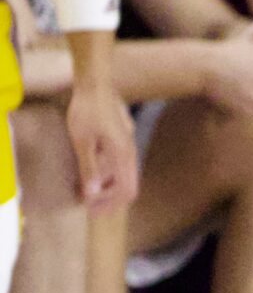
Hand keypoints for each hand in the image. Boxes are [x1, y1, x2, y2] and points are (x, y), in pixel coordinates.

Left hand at [63, 75, 136, 209]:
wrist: (96, 84)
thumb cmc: (88, 110)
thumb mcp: (82, 141)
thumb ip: (89, 168)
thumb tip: (93, 194)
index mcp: (123, 157)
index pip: (126, 191)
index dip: (110, 204)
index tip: (91, 209)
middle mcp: (130, 154)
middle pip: (127, 186)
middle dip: (108, 198)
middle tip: (87, 203)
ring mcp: (127, 147)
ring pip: (123, 176)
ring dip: (106, 186)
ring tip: (84, 188)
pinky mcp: (121, 140)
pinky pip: (118, 164)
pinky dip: (106, 173)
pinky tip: (90, 169)